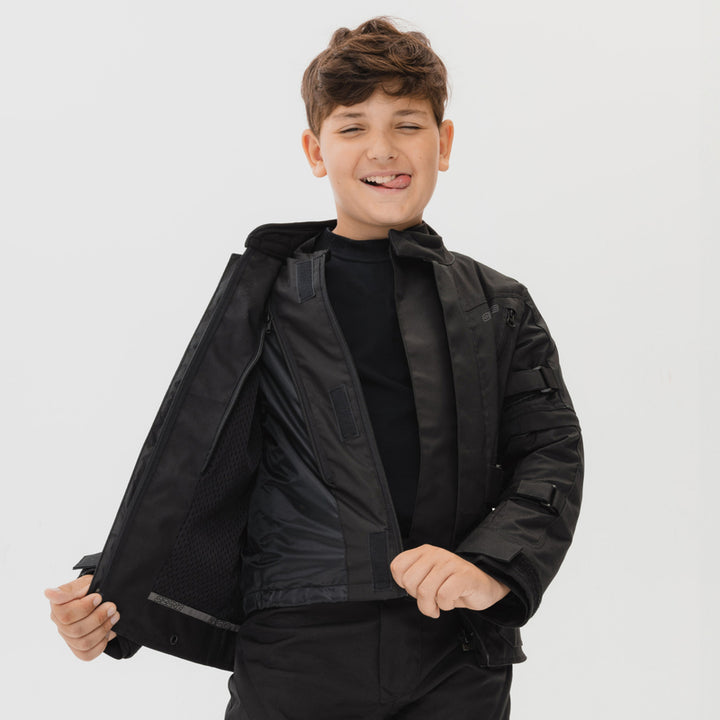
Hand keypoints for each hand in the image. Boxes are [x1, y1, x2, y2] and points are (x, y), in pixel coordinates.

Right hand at [45, 574, 119, 660]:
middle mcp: (60, 625)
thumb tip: (48, 593)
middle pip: (76, 630)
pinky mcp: (79, 650)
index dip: (84, 607)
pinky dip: (102, 642)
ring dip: (103, 628)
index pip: (66, 614)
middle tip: (112, 606)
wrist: (102, 599)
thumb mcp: (83, 583)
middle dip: (98, 617)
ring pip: (83, 643)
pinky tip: (109, 630)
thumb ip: (69, 590)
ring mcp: (68, 638)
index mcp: (57, 607)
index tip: (98, 597)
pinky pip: (88, 654)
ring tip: (114, 616)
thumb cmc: (91, 590)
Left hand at [390, 544, 509, 618]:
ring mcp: (450, 563)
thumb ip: (414, 578)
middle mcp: (435, 554)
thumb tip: (403, 586)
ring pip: (425, 591)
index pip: (397, 567)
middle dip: (418, 599)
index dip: (404, 585)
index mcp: (424, 552)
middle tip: (431, 600)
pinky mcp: (463, 575)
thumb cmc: (453, 585)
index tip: (417, 589)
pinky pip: (443, 596)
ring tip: (441, 604)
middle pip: (409, 582)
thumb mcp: (429, 578)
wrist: (484, 587)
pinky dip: (446, 606)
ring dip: (432, 606)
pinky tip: (452, 601)